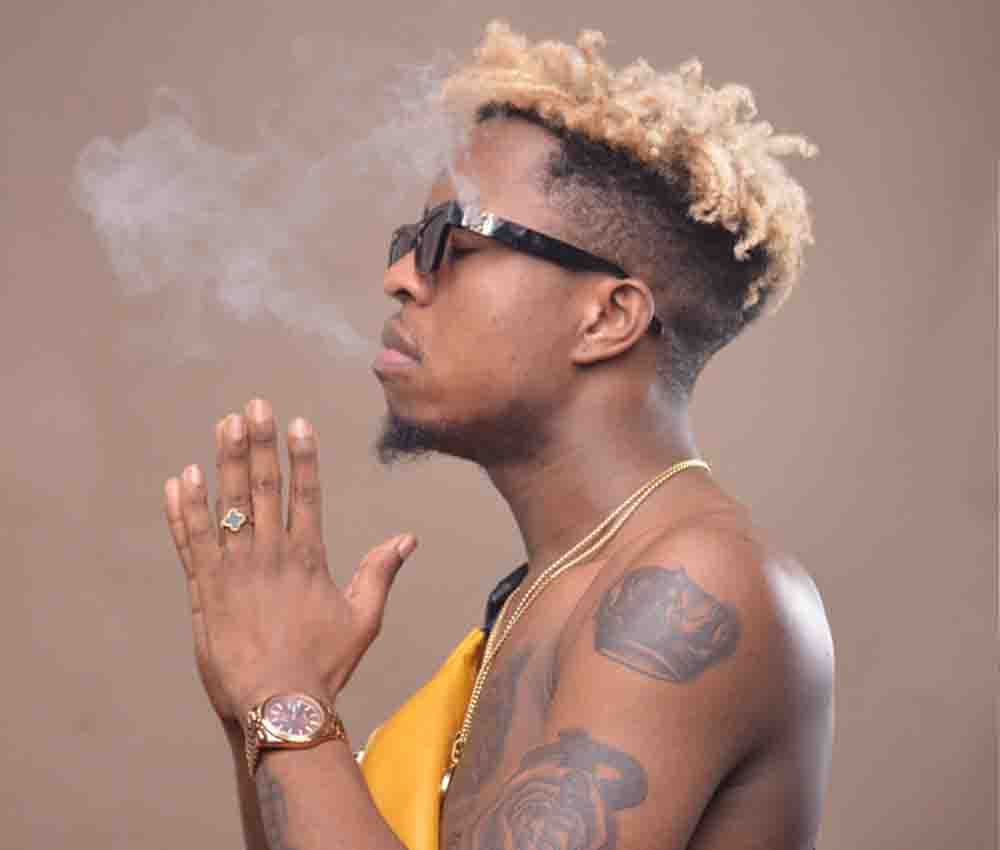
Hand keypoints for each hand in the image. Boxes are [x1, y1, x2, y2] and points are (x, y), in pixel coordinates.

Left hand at [163, 398, 416, 724]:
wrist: (277, 705)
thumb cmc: (325, 664)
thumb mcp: (364, 618)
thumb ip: (380, 572)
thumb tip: (408, 538)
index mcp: (307, 558)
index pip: (305, 494)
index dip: (302, 456)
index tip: (298, 423)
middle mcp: (268, 555)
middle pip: (261, 488)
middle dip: (258, 443)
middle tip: (254, 406)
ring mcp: (232, 570)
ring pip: (224, 505)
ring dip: (222, 462)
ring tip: (223, 425)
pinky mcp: (204, 589)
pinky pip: (190, 541)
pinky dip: (183, 510)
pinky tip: (181, 479)